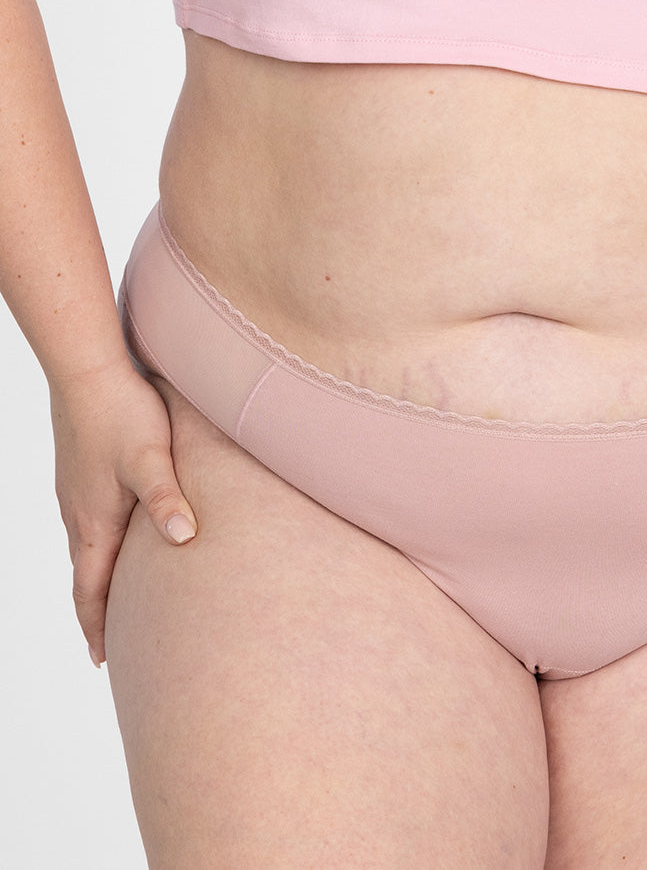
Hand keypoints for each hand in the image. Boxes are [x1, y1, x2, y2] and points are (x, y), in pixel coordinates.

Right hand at [49, 361, 197, 666]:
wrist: (87, 371)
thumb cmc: (122, 413)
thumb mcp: (151, 458)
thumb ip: (167, 499)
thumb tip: (183, 539)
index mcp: (94, 521)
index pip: (90, 590)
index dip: (97, 627)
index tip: (103, 661)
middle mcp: (79, 514)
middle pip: (85, 578)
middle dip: (97, 613)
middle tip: (109, 646)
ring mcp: (76, 494)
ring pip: (86, 551)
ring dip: (97, 581)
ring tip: (113, 602)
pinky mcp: (82, 474)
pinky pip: (87, 526)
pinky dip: (98, 550)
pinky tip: (115, 540)